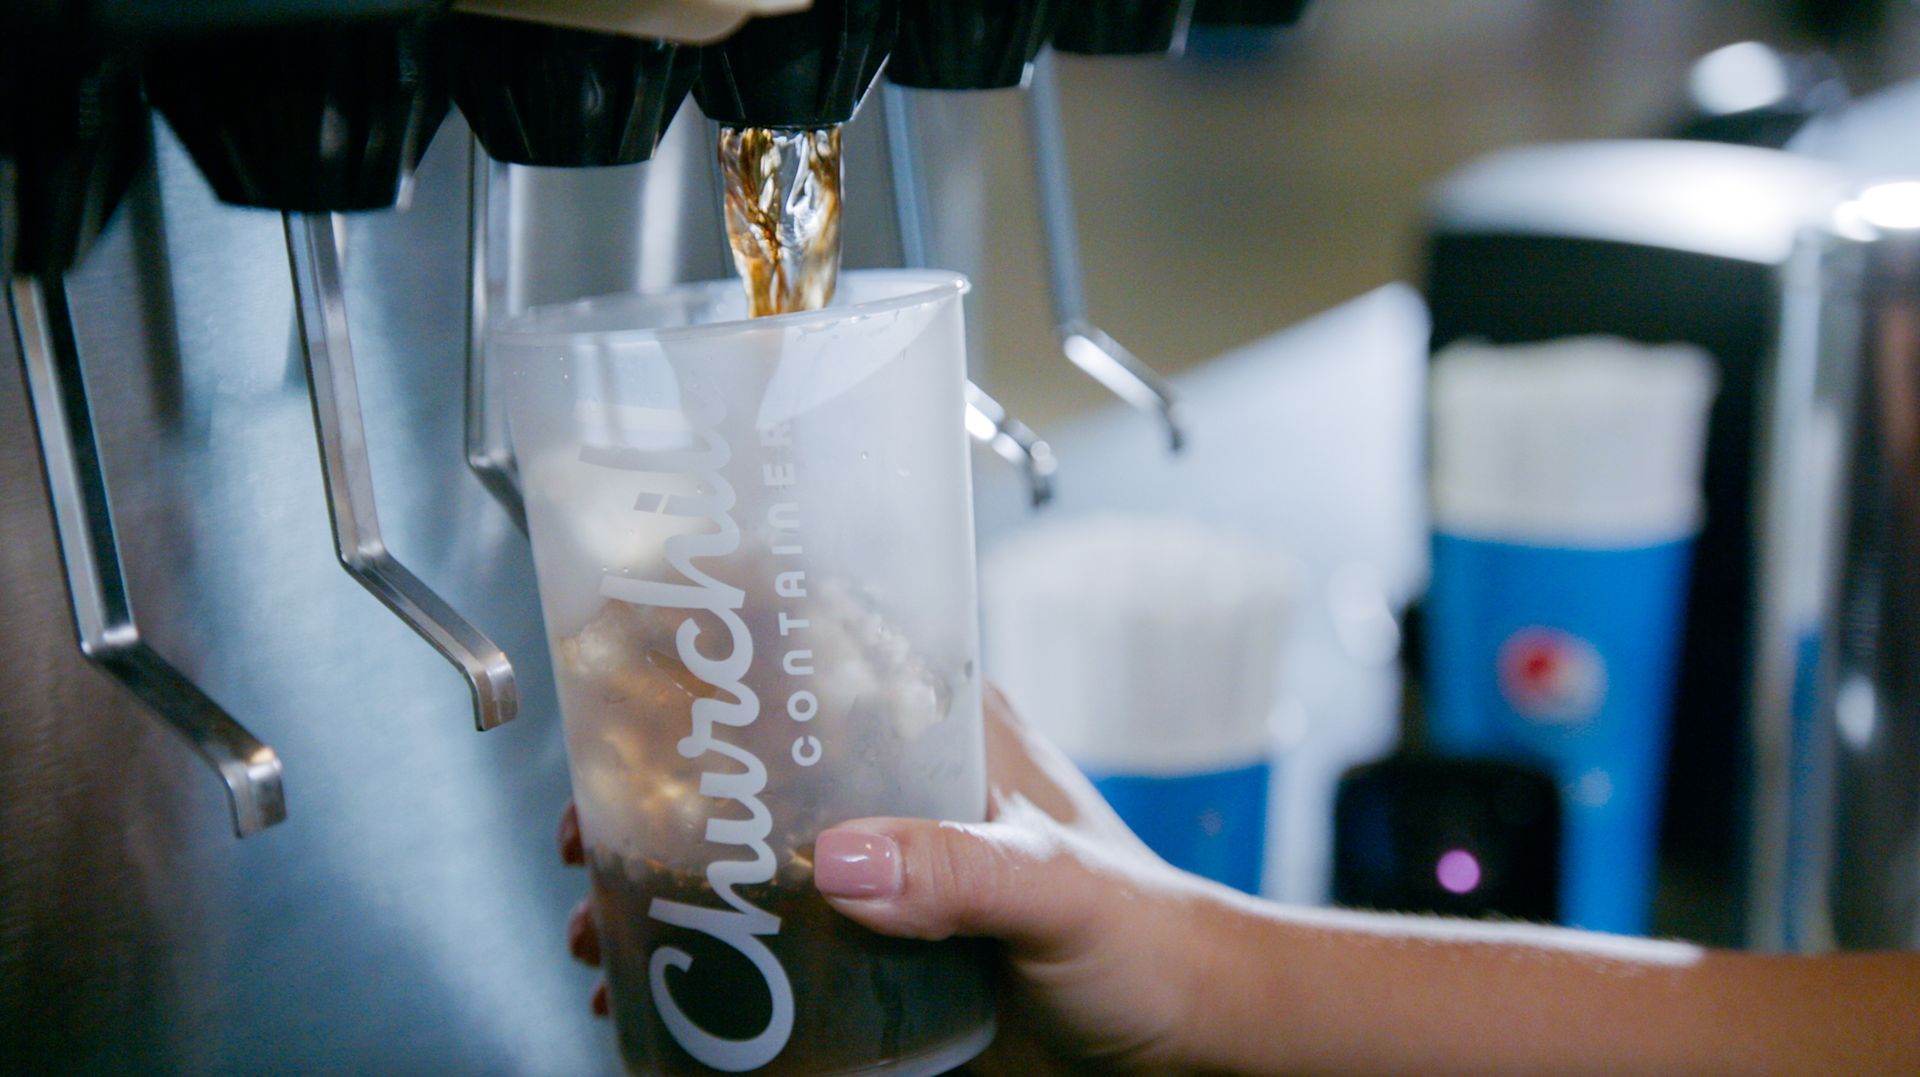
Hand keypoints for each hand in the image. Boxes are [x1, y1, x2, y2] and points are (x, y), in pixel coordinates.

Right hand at [556, 687, 1219, 1071]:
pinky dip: (703, 968)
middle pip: (752, 759)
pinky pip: (767, 948)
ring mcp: (881, 876)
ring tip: (598, 927)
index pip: (829, 641)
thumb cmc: (1158, 943)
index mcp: (947, 735)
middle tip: (588, 826)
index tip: (635, 631)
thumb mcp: (1059, 888)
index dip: (731, 627)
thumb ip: (964, 872)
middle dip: (656, 787)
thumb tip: (843, 861)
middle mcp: (900, 795)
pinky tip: (652, 998)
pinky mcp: (873, 958)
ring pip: (743, 856)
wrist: (1188, 1048)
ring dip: (661, 886)